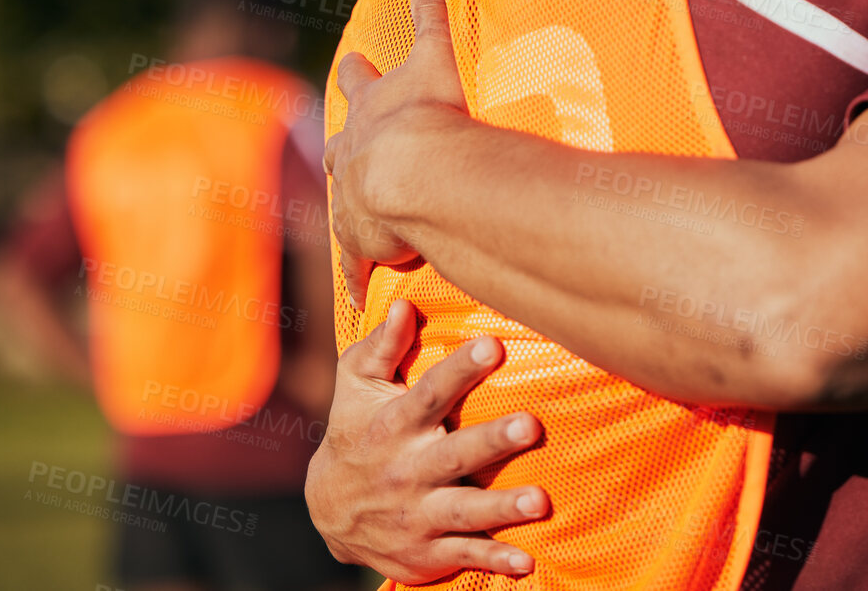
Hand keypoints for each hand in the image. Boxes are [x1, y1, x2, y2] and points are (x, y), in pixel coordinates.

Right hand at [306, 299, 548, 581]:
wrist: (327, 511)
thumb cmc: (355, 431)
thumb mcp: (356, 387)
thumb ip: (382, 347)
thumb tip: (403, 305)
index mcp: (395, 425)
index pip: (429, 393)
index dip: (460, 370)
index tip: (493, 346)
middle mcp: (408, 470)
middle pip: (454, 454)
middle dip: (492, 441)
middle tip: (531, 424)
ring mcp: (417, 514)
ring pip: (463, 510)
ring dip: (502, 508)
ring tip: (540, 501)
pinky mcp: (426, 551)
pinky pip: (463, 555)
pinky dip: (494, 561)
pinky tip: (527, 562)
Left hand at [326, 0, 468, 306]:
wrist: (413, 174)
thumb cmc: (428, 114)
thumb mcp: (433, 55)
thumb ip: (431, 11)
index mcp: (370, 108)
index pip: (360, 85)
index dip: (359, 75)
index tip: (353, 64)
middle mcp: (352, 153)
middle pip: (340, 146)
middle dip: (344, 145)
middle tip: (342, 147)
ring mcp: (353, 199)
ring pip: (345, 204)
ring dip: (350, 209)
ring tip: (353, 220)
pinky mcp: (361, 242)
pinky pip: (360, 264)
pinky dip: (360, 275)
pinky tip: (358, 295)